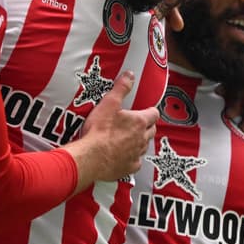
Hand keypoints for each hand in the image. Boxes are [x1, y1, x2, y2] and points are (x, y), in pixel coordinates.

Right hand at [70, 71, 157, 185]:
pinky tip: (124, 156)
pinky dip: (132, 158)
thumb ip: (121, 88)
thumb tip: (129, 76)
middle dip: (147, 126)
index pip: (154, 114)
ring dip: (140, 141)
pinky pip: (136, 161)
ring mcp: (136, 154)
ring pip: (144, 146)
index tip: (148, 110)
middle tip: (138, 124)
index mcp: (139, 122)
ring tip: (130, 138)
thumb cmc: (98, 132)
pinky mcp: (129, 167)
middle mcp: (141, 139)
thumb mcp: (109, 103)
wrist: (90, 157)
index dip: (151, 111)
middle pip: (152, 130)